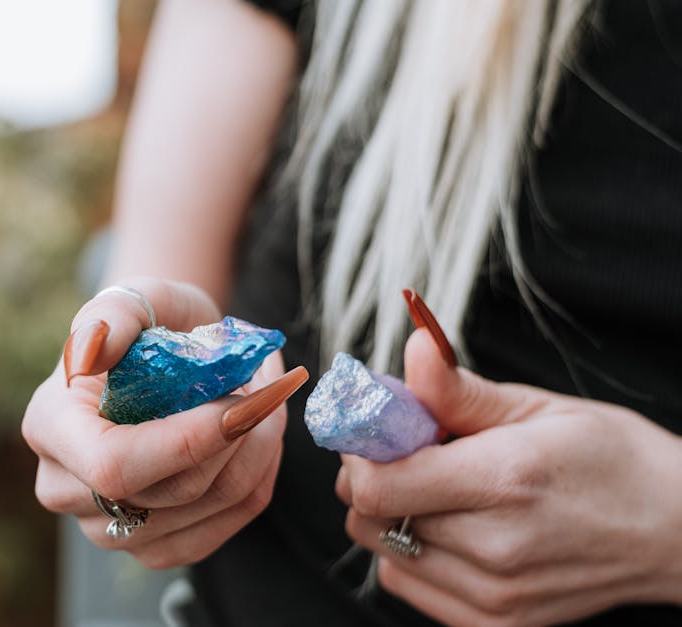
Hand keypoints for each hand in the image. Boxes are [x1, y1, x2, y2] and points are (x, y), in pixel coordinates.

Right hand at [22, 277, 305, 568]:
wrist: (159, 357)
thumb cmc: (148, 323)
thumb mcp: (136, 297)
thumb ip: (113, 315)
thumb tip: (90, 354)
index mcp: (49, 427)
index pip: (114, 465)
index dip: (188, 442)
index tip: (246, 398)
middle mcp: (65, 488)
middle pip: (173, 492)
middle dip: (240, 437)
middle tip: (270, 383)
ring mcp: (105, 528)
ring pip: (209, 510)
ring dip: (259, 452)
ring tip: (267, 399)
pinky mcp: (151, 546)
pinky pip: (225, 527)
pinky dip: (258, 479)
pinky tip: (261, 438)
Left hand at [338, 329, 681, 625]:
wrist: (675, 533)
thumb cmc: (611, 461)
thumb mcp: (537, 408)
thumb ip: (457, 389)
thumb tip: (411, 349)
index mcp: (505, 481)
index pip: (376, 483)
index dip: (359, 451)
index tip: (376, 429)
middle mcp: (496, 548)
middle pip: (368, 516)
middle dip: (371, 475)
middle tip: (410, 453)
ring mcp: (494, 596)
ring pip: (380, 550)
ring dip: (389, 515)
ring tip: (440, 491)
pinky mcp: (491, 624)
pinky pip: (405, 582)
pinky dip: (409, 553)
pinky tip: (451, 528)